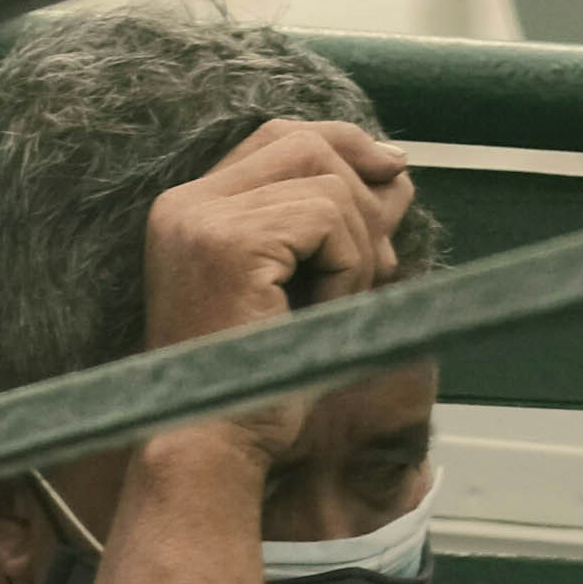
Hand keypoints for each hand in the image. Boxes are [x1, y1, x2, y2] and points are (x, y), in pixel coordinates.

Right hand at [137, 119, 411, 455]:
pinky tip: (326, 312)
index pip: (277, 138)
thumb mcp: (302, 286)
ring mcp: (202, 219)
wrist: (213, 446)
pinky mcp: (230, 243)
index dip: (344, 143)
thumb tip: (397, 170)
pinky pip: (327, 219)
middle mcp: (185, 204)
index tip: (393, 171)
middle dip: (364, 194)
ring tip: (343, 304)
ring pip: (326, 184)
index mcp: (190, 211)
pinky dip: (348, 268)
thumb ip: (337, 223)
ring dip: (359, 246)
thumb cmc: (257, 382)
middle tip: (386, 263)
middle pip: (305, 144)